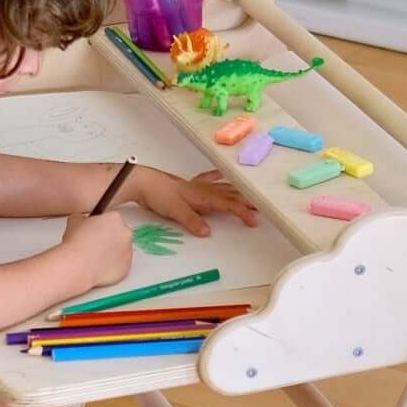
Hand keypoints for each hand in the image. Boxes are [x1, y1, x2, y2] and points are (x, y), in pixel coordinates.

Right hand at [61, 211, 133, 288]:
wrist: (78, 266)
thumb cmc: (76, 243)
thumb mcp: (74, 221)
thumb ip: (83, 218)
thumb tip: (83, 221)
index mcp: (115, 218)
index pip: (111, 218)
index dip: (100, 225)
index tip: (93, 231)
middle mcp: (126, 233)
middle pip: (119, 233)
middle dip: (109, 238)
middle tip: (94, 244)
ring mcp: (128, 251)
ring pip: (121, 250)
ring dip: (111, 252)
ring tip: (95, 257)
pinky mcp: (127, 268)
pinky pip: (120, 265)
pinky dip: (112, 266)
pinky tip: (98, 267)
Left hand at [136, 169, 258, 235]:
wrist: (143, 181)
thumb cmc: (158, 194)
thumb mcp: (175, 210)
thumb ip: (192, 221)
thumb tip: (207, 232)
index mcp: (204, 196)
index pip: (229, 205)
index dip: (243, 212)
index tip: (254, 221)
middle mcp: (205, 190)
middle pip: (232, 195)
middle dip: (248, 201)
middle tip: (264, 207)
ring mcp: (198, 186)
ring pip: (224, 188)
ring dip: (238, 191)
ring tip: (251, 194)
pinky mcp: (190, 185)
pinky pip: (208, 179)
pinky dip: (217, 176)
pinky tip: (222, 174)